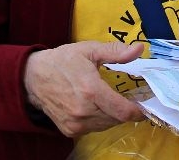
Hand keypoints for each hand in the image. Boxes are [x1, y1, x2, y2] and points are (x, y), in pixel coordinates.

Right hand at [23, 41, 145, 137]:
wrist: (32, 78)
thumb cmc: (63, 61)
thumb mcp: (90, 50)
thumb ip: (116, 51)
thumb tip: (139, 49)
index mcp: (91, 91)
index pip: (123, 111)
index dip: (138, 111)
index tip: (145, 104)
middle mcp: (83, 111)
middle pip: (117, 119)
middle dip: (127, 110)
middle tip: (131, 99)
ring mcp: (75, 124)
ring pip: (106, 125)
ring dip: (114, 115)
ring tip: (113, 101)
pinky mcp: (69, 130)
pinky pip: (93, 129)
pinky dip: (100, 120)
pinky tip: (98, 107)